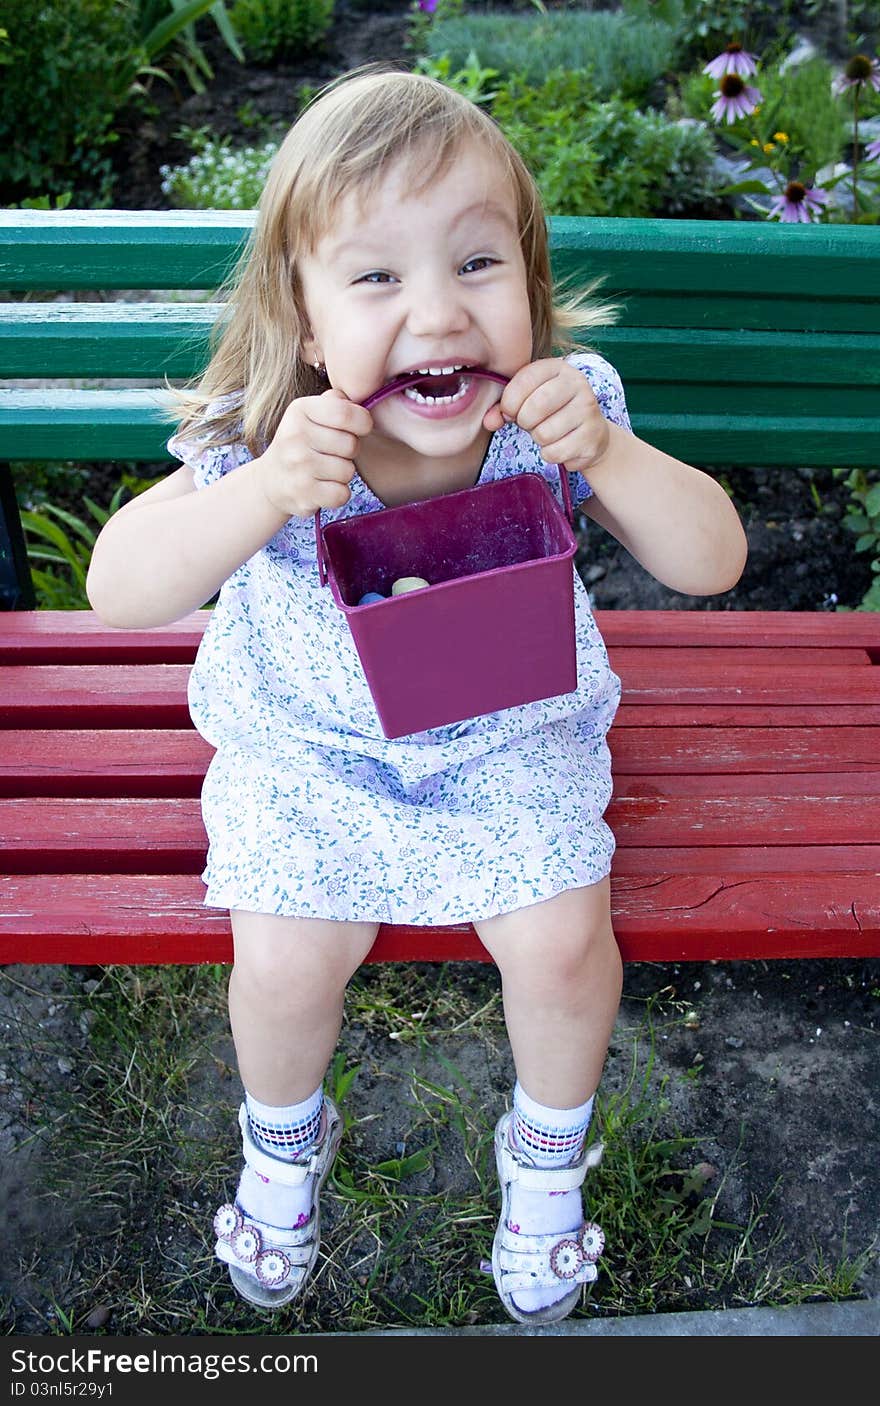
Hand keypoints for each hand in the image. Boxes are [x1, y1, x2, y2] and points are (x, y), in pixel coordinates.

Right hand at [255, 389, 372, 518]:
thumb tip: (356, 397)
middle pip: (351, 445)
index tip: (360, 428)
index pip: (346, 413)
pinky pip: (342, 494)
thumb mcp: (310, 414)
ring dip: (343, 474)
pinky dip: (338, 494)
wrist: (272, 480)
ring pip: (348, 471)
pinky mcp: (302, 495)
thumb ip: (334, 402)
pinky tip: (323, 487)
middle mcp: (295, 436)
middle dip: (350, 451)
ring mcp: (298, 467)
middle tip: (332, 453)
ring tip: (325, 470)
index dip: (363, 422)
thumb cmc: (301, 443)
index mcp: (299, 410)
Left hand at [482, 359, 609, 476]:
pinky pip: (554, 452)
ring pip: (544, 434)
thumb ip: (505, 407)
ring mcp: (588, 410)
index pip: (525, 379)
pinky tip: (560, 445)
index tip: (510, 412)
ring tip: (549, 432)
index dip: (510, 401)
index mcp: (558, 367)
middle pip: (535, 407)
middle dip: (524, 422)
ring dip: (539, 439)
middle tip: (530, 424)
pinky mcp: (592, 436)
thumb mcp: (528, 400)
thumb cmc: (552, 412)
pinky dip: (550, 454)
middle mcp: (577, 383)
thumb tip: (489, 421)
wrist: (591, 433)